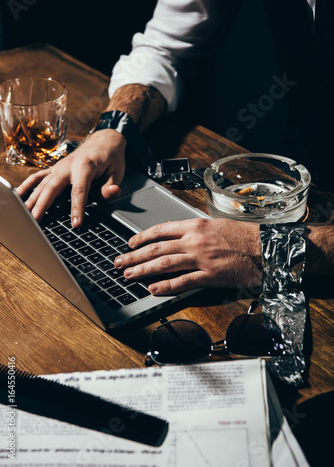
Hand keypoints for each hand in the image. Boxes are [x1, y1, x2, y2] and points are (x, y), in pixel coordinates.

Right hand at [16, 129, 125, 226]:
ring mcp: (60, 166)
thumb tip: (109, 194)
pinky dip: (28, 186)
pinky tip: (20, 196)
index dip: (77, 208)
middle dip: (43, 204)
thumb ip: (111, 186)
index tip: (75, 223)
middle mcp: (68, 165)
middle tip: (36, 220)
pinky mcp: (56, 169)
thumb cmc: (111, 158)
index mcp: (85, 165)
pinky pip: (39, 177)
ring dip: (32, 198)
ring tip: (25, 213)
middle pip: (53, 187)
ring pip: (43, 183)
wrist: (104, 141)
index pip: (79, 190)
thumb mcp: (117, 172)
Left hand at [114, 218, 261, 293]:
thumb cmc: (243, 236)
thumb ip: (195, 230)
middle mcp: (194, 241)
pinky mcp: (209, 276)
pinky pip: (183, 282)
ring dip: (143, 270)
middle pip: (157, 248)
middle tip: (120, 262)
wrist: (264, 247)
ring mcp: (200, 259)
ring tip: (129, 275)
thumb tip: (178, 235)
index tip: (131, 243)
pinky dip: (166, 286)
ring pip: (164, 264)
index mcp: (195, 226)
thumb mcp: (216, 225)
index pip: (161, 230)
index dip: (142, 237)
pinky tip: (153, 289)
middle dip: (134, 256)